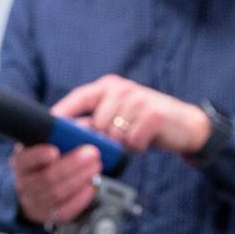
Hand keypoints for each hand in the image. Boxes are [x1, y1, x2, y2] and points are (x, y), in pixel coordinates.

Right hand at [10, 142, 100, 223]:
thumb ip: (59, 135)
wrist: (34, 189)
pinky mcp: (49, 215)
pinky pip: (65, 210)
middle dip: (72, 164)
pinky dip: (81, 197)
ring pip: (57, 193)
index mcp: (20, 163)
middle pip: (47, 177)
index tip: (55, 150)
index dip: (38, 156)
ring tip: (95, 166)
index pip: (24, 160)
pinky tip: (92, 185)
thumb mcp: (44, 143)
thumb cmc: (43, 161)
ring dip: (80, 178)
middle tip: (92, 153)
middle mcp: (23, 184)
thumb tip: (81, 128)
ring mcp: (35, 202)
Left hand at [51, 75, 209, 155]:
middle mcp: (121, 88)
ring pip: (114, 134)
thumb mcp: (116, 119)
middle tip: (118, 140)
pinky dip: (137, 146)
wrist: (185, 126)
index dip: (62, 114)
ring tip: (134, 137)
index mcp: (108, 86)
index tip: (49, 130)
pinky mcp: (153, 113)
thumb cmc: (145, 124)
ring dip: (123, 144)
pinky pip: (132, 140)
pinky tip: (145, 140)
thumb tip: (62, 136)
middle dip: (103, 139)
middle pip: (95, 123)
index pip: (78, 98)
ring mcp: (138, 98)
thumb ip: (92, 124)